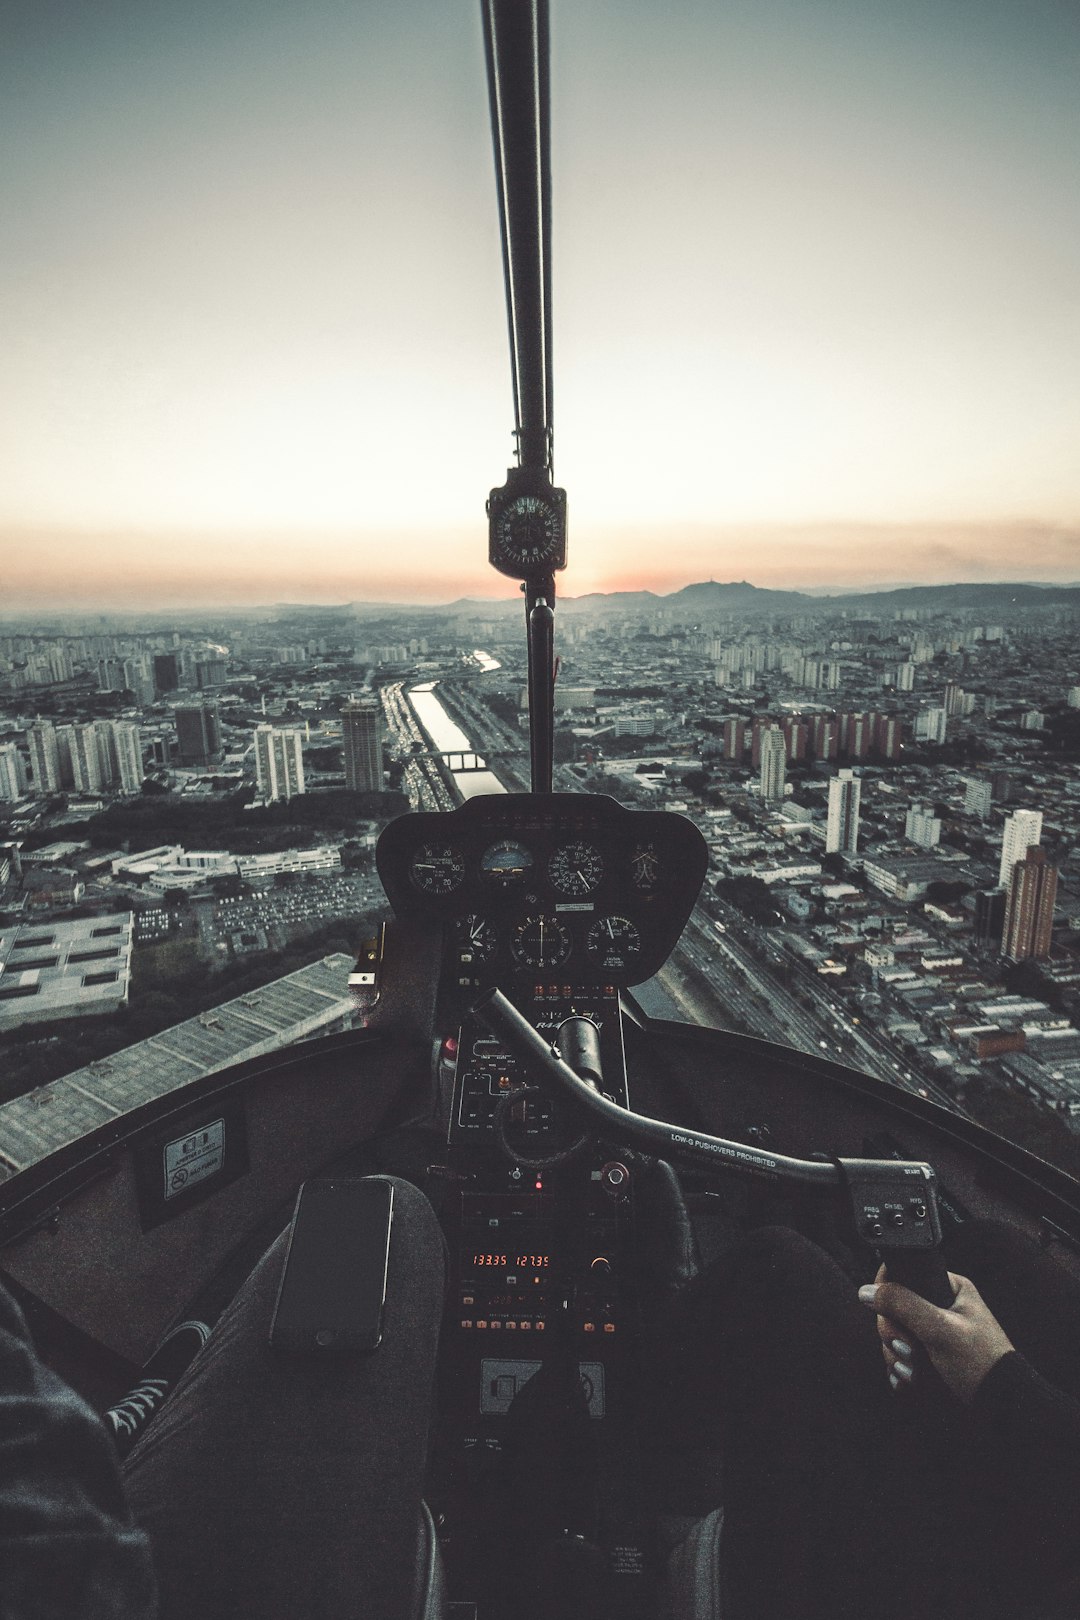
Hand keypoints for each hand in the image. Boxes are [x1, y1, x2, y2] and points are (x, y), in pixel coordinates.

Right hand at [858, 1264, 1014, 1404]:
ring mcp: (932, 1330)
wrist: (1002, 1405)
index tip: (889, 1315)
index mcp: (948, 1288)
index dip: (888, 1294)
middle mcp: (939, 1305)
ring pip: (894, 1333)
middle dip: (894, 1335)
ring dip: (896, 1356)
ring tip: (913, 1373)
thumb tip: (867, 1290)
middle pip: (893, 1308)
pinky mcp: (928, 1353)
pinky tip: (908, 1380)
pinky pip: (900, 1353)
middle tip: (909, 1352)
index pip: (903, 1276)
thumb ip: (903, 1304)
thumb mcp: (940, 1329)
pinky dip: (900, 1367)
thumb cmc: (981, 1362)